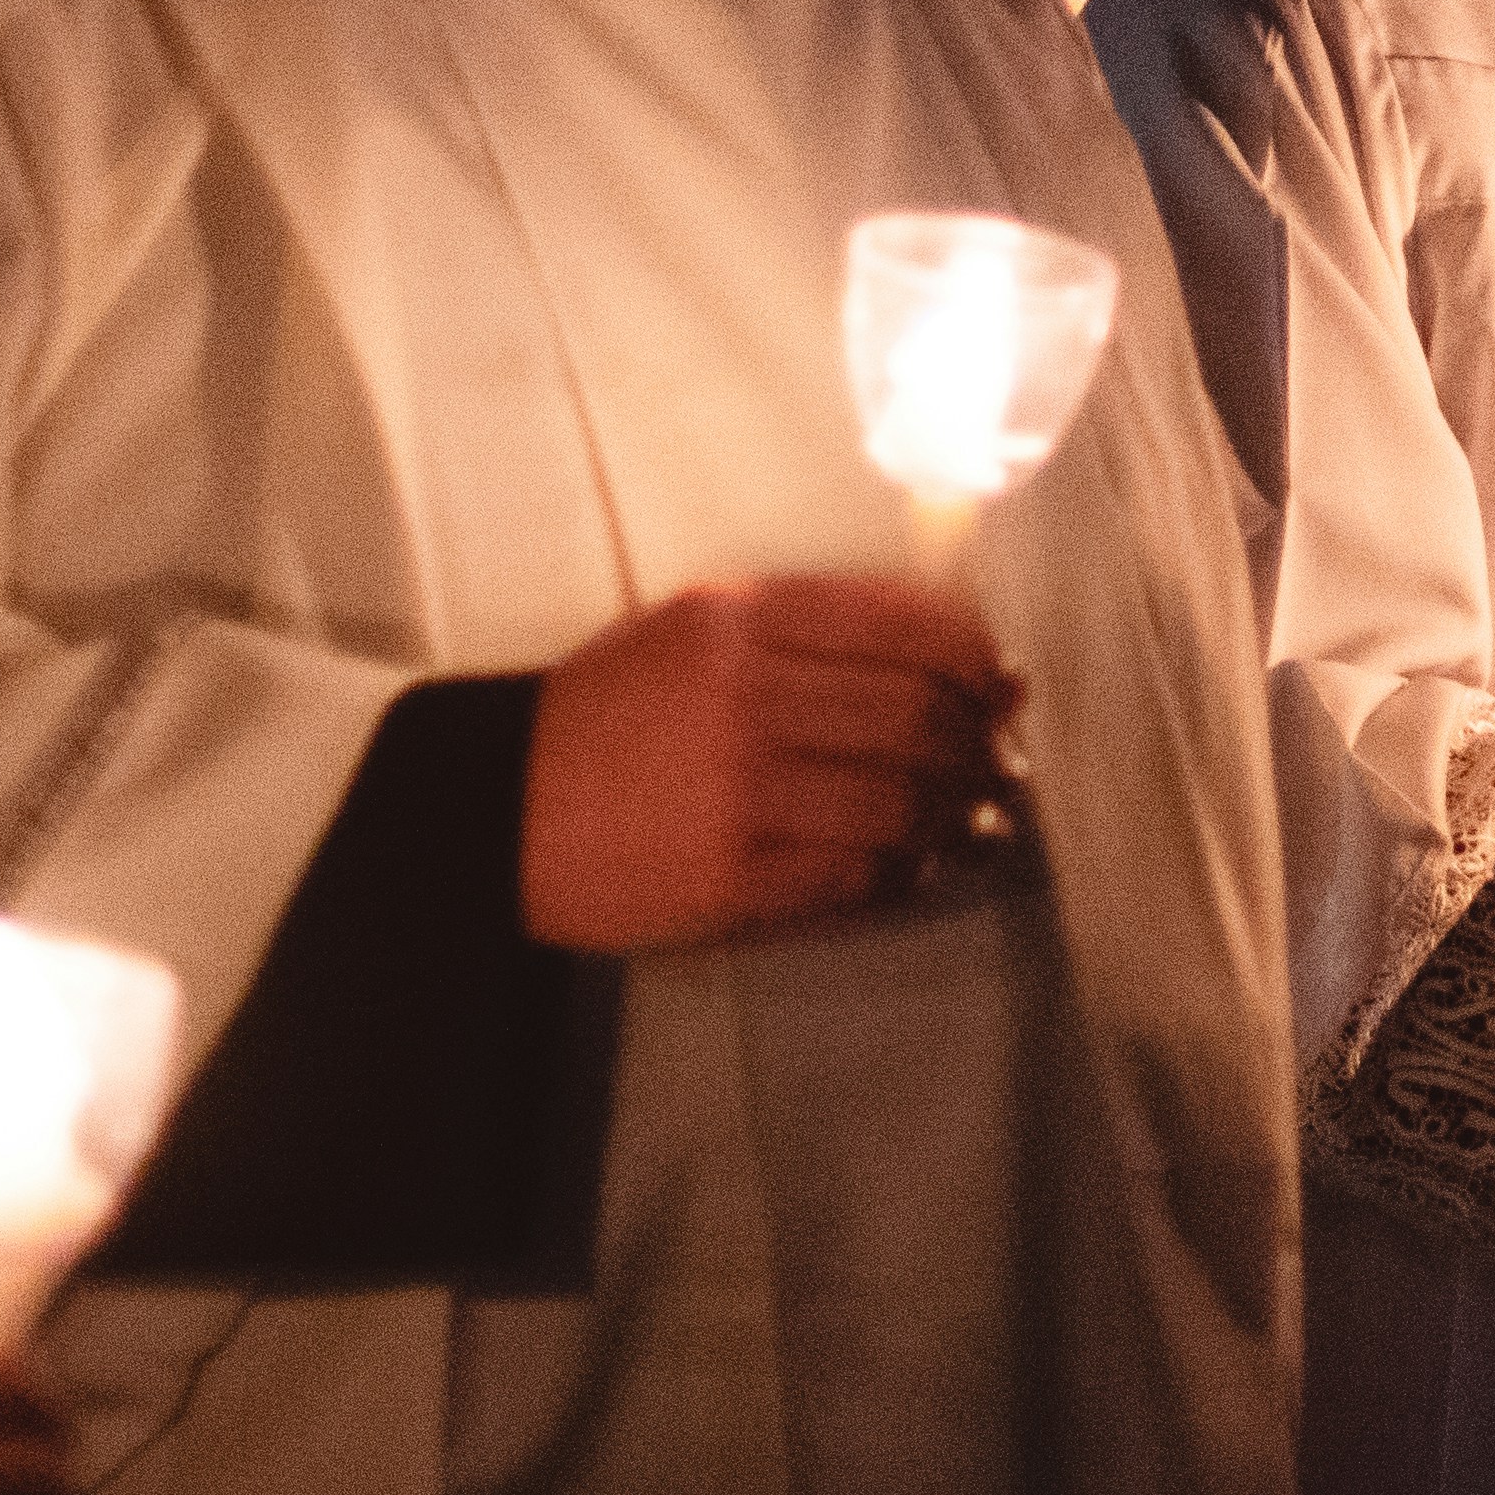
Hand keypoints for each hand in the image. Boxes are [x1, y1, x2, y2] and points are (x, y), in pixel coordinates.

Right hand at [520, 579, 1018, 950]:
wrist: (493, 811)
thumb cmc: (607, 715)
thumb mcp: (693, 629)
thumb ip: (807, 625)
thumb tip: (946, 647)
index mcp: (738, 618)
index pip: (903, 622)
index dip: (974, 654)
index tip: (1000, 677)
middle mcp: (744, 694)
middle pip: (916, 713)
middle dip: (979, 738)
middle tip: (1000, 755)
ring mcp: (738, 789)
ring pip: (899, 798)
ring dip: (955, 811)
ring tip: (973, 815)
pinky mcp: (729, 875)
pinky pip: (854, 874)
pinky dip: (902, 872)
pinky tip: (915, 866)